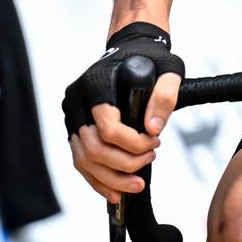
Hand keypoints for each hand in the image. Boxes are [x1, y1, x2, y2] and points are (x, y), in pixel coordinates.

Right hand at [64, 23, 182, 203]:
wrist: (130, 49)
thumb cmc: (150, 57)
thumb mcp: (169, 68)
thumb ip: (165, 96)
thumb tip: (153, 130)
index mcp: (95, 82)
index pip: (106, 126)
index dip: (132, 143)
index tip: (155, 142)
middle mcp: (76, 100)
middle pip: (92, 147)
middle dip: (123, 164)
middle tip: (150, 160)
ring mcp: (72, 115)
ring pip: (83, 159)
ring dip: (111, 179)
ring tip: (137, 184)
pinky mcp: (74, 129)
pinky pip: (81, 161)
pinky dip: (98, 180)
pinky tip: (116, 191)